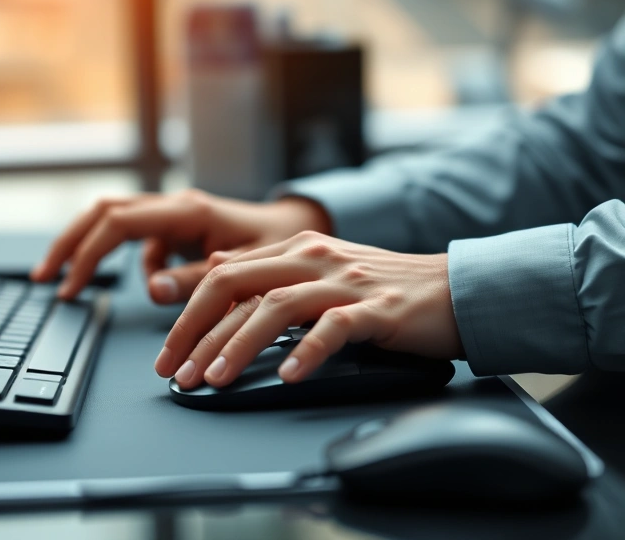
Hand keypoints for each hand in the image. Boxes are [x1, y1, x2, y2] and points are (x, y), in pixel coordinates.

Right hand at [31, 189, 331, 301]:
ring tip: (74, 285)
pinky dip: (132, 265)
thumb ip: (198, 281)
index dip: (88, 253)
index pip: (118, 223)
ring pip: (113, 223)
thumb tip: (152, 289)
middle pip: (102, 213)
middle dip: (69, 243)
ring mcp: (173, 216)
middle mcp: (175, 206)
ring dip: (89, 251)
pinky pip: (140, 243)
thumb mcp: (246, 272)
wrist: (301, 230)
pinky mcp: (176, 228)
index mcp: (189, 210)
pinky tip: (152, 286)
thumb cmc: (282, 247)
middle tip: (44, 277)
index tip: (71, 286)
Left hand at [155, 231, 463, 388]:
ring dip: (237, 345)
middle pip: (236, 286)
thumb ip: (271, 272)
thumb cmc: (384, 290)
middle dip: (197, 331)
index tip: (169, 354)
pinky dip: (307, 352)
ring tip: (215, 377)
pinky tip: (288, 376)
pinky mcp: (377, 308)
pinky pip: (333, 328)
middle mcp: (313, 258)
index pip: (224, 276)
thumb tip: (218, 271)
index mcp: (294, 248)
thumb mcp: (320, 271)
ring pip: (275, 308)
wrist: (456, 289)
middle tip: (176, 372)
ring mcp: (344, 281)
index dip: (189, 314)